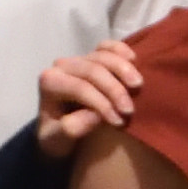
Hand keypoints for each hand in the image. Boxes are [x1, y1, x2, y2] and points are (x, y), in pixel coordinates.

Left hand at [32, 42, 146, 156]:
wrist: (58, 131)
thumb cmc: (57, 137)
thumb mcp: (57, 141)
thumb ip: (70, 130)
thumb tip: (94, 116)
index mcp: (49, 82)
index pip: (80, 87)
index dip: (101, 103)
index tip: (118, 121)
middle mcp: (61, 66)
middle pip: (93, 70)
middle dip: (114, 89)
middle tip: (130, 110)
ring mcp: (77, 59)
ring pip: (103, 56)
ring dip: (123, 69)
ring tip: (138, 86)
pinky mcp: (92, 57)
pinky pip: (107, 47)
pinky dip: (121, 50)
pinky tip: (134, 59)